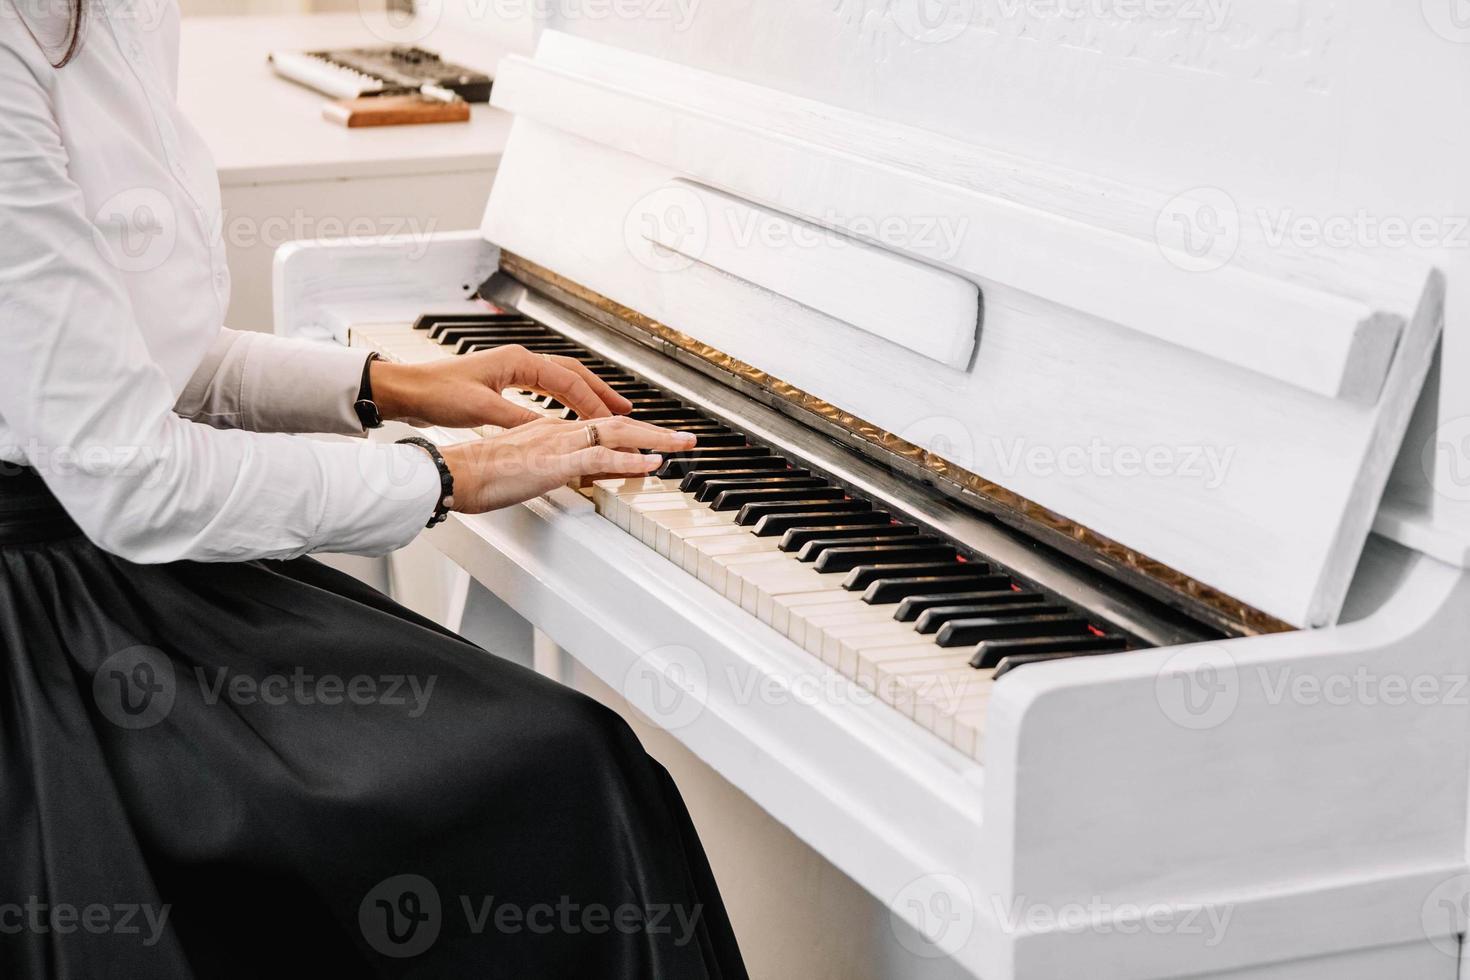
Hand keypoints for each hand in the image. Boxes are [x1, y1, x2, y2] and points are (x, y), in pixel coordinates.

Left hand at [370, 346, 631, 428]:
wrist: (408, 390)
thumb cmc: (437, 393)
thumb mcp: (482, 410)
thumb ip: (519, 419)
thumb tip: (550, 431)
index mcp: (518, 362)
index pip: (568, 382)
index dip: (594, 403)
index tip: (613, 421)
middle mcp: (519, 360)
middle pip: (572, 374)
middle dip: (600, 392)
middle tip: (626, 409)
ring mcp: (513, 369)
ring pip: (561, 379)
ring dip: (586, 394)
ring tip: (607, 410)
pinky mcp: (505, 382)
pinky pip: (546, 388)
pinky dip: (565, 399)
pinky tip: (570, 412)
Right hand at [441, 416, 696, 513]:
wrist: (453, 473)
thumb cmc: (476, 475)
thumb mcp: (523, 470)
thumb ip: (552, 469)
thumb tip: (577, 477)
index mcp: (551, 431)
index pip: (601, 428)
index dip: (632, 433)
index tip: (656, 440)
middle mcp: (559, 431)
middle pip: (618, 425)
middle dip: (656, 431)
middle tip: (686, 438)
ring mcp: (559, 444)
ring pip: (617, 435)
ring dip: (656, 440)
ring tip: (683, 445)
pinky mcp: (555, 462)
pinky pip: (601, 458)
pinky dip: (630, 460)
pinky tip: (652, 463)